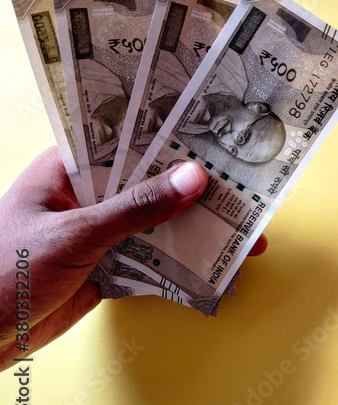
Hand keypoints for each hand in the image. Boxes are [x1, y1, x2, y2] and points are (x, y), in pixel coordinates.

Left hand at [0, 148, 266, 368]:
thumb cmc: (2, 273)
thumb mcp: (75, 234)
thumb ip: (136, 208)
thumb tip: (193, 179)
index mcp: (68, 168)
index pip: (127, 138)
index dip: (170, 134)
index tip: (216, 131)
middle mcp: (87, 194)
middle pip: (151, 181)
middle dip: (197, 185)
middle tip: (247, 181)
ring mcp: (99, 231)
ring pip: (158, 220)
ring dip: (197, 226)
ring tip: (246, 226)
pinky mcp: (108, 265)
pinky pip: (154, 256)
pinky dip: (184, 260)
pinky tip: (218, 260)